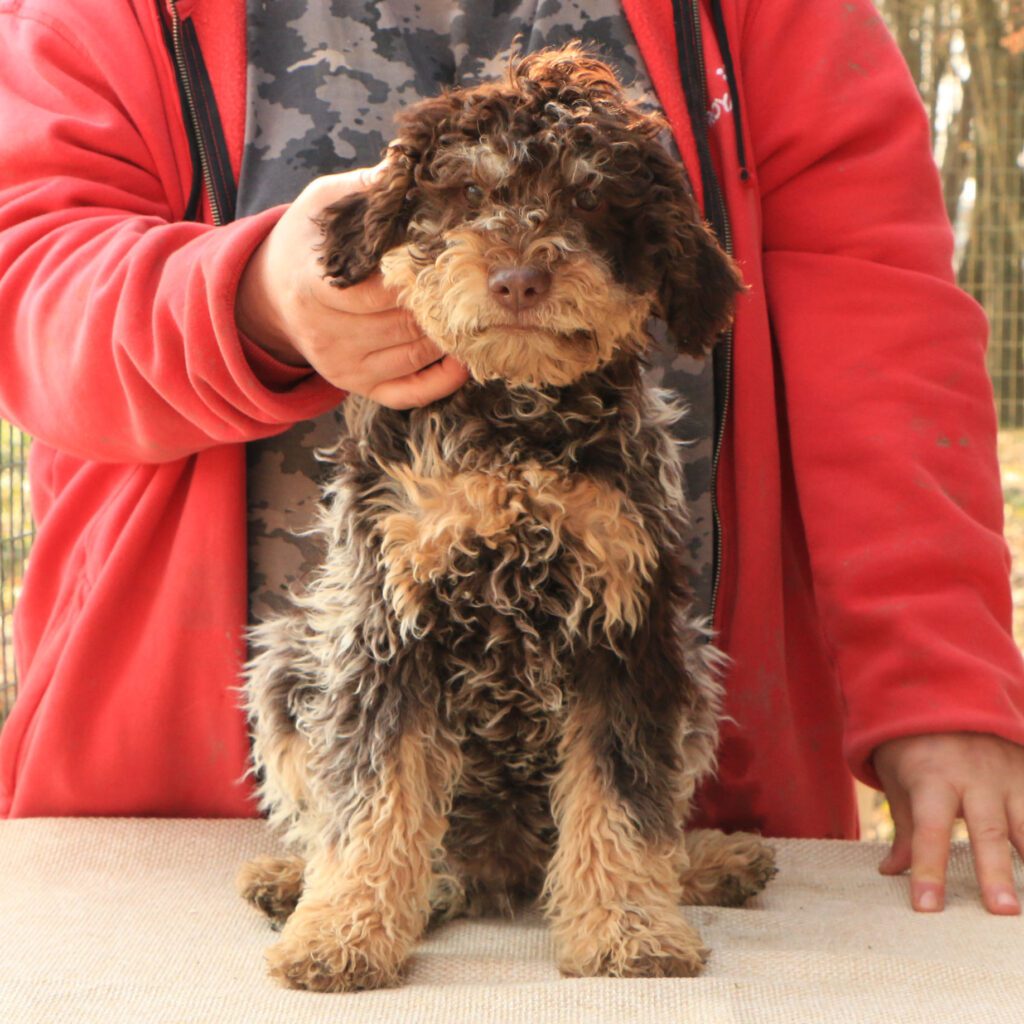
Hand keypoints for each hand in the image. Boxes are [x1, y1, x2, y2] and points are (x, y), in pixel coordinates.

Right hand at [235, 165, 468, 408]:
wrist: (272, 294)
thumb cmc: (308, 242)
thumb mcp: (325, 204)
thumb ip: (367, 188)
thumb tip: (407, 162)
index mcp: (314, 287)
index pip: (379, 290)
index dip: (417, 274)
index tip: (449, 253)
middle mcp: (326, 335)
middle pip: (404, 322)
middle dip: (442, 302)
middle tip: (478, 282)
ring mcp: (343, 367)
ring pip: (415, 353)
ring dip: (449, 333)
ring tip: (475, 308)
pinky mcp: (359, 387)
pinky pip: (409, 393)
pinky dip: (442, 380)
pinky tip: (463, 357)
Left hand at [873, 732, 1023, 913]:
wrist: (946, 691)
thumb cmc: (915, 744)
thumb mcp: (899, 779)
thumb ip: (905, 829)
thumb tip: (891, 872)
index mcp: (934, 779)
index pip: (929, 831)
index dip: (928, 869)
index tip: (927, 907)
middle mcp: (975, 779)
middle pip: (987, 830)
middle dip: (995, 871)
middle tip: (1001, 912)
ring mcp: (1009, 776)